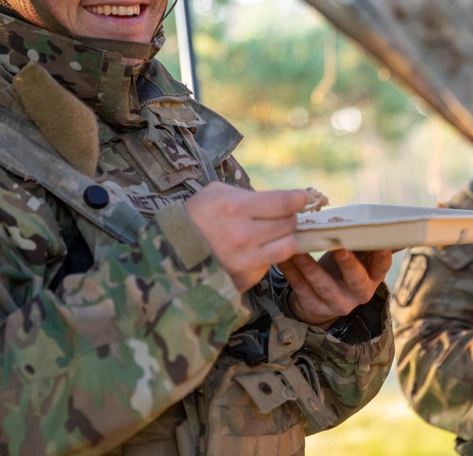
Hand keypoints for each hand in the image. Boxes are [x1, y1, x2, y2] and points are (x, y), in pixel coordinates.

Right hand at [184, 182, 307, 291]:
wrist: (170, 255)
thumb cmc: (194, 218)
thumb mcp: (214, 194)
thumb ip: (246, 194)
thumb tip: (276, 199)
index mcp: (236, 208)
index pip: (283, 203)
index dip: (299, 199)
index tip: (303, 198)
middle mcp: (244, 235)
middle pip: (289, 224)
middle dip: (288, 218)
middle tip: (281, 216)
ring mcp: (246, 260)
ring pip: (288, 246)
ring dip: (284, 238)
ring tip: (273, 234)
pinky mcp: (246, 278)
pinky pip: (271, 263)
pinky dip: (268, 256)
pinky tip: (254, 251)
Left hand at [277, 249, 392, 328]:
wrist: (319, 304)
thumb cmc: (343, 271)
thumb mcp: (360, 260)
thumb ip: (372, 244)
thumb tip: (400, 226)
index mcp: (372, 278)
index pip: (381, 267)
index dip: (382, 256)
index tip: (380, 242)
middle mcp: (357, 293)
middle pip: (356, 280)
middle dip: (348, 264)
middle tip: (340, 248)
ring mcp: (334, 302)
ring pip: (322, 283)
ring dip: (309, 265)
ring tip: (298, 248)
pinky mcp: (312, 305)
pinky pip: (299, 286)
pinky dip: (290, 270)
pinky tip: (282, 256)